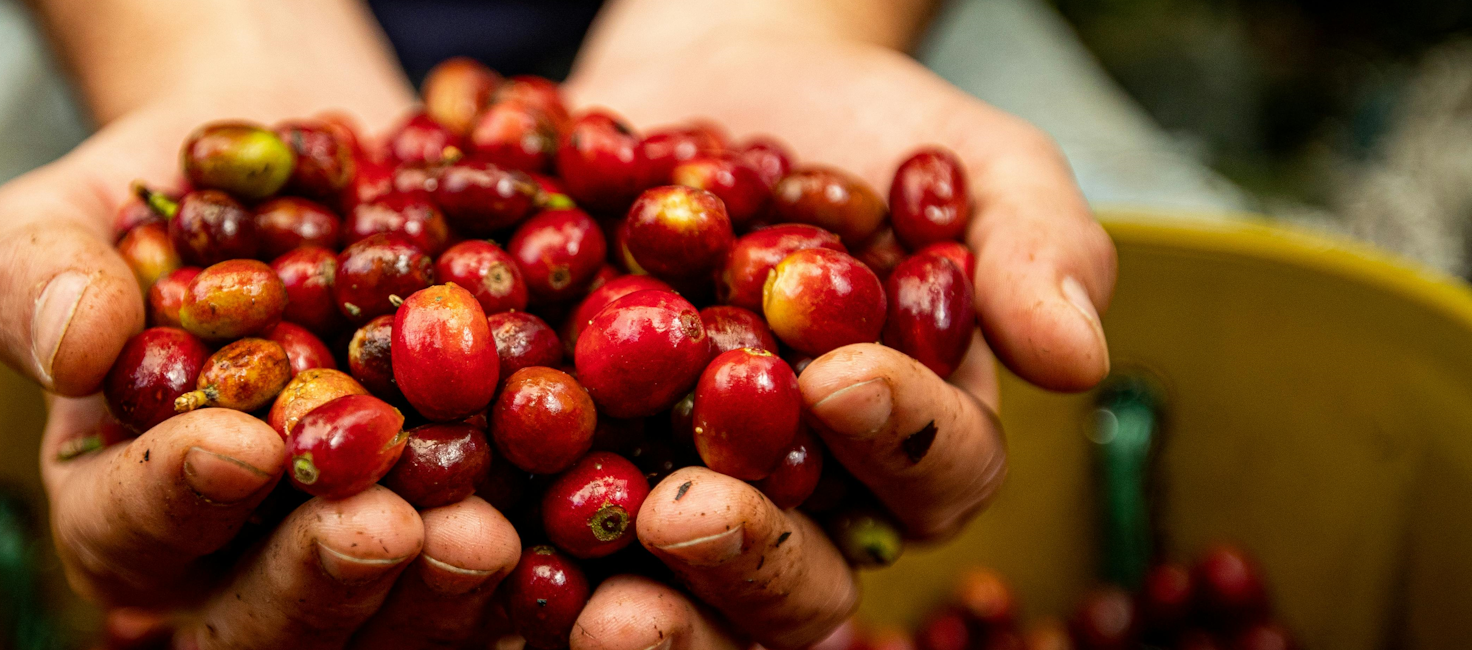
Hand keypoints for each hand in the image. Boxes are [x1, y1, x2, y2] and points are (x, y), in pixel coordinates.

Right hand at [0, 1, 524, 646]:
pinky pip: (492, 591)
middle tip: (382, 524)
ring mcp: (354, 569)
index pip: (130, 529)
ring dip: (435, 593)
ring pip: (384, 630)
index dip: (181, 495)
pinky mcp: (457, 544)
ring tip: (483, 530)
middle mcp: (233, 568)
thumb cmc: (178, 200)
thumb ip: (33, 272)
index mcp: (123, 507)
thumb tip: (72, 345)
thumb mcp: (69, 206)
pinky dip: (531, 569)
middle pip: (262, 622)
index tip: (243, 443)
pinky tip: (562, 524)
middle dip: (323, 576)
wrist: (321, 180)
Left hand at [560, 2, 1116, 647]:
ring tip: (586, 598)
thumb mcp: (966, 161)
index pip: (931, 474)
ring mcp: (674, 495)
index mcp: (908, 444)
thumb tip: (1079, 358)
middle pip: (800, 579)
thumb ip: (1033, 245)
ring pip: (671, 592)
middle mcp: (797, 499)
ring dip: (637, 608)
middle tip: (688, 516)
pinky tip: (469, 525)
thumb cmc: (858, 131)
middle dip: (750, 558)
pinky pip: (539, 533)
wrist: (708, 83)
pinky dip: (508, 539)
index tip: (837, 377)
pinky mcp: (564, 477)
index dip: (896, 437)